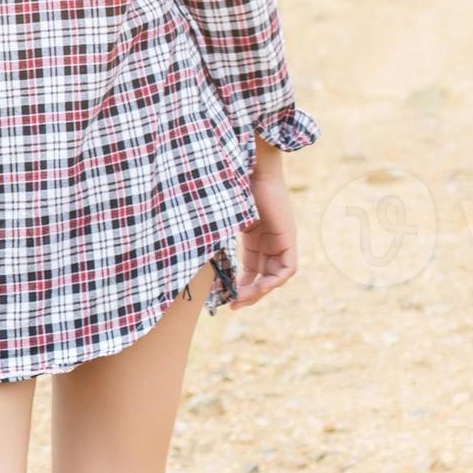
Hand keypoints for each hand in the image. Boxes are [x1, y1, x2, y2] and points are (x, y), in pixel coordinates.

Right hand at [230, 143, 293, 307]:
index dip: (241, 286)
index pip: (252, 268)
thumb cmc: (228, 185)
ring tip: (240, 299)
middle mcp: (271, 239)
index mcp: (256, 234)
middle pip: (265, 276)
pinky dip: (273, 281)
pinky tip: (256, 287)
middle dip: (249, 294)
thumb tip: (185, 251)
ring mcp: (281, 238)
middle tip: (232, 306)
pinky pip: (287, 269)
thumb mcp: (221, 219)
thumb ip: (215, 236)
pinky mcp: (288, 237)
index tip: (225, 298)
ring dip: (260, 291)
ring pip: (276, 276)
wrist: (248, 166)